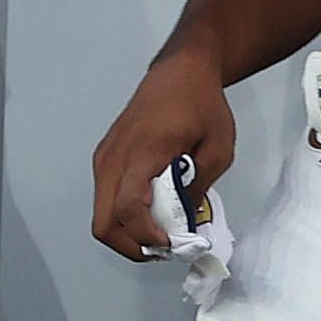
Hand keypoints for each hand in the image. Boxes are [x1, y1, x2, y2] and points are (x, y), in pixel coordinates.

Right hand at [90, 59, 241, 264]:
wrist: (178, 72)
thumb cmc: (201, 105)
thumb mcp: (219, 148)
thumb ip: (199, 187)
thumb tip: (186, 220)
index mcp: (143, 152)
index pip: (129, 206)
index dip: (147, 235)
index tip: (172, 244)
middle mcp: (114, 158)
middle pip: (102, 221)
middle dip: (131, 245)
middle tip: (164, 248)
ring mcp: (105, 157)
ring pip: (101, 213)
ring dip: (128, 232)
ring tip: (162, 231)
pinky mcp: (105, 157)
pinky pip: (106, 198)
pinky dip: (124, 215)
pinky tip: (152, 211)